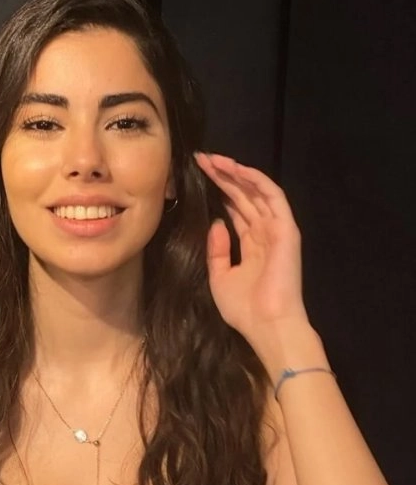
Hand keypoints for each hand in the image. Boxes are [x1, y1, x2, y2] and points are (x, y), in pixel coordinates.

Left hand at [194, 152, 309, 342]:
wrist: (266, 326)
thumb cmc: (244, 309)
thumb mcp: (220, 277)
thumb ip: (217, 250)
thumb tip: (216, 222)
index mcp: (251, 245)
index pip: (236, 209)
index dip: (219, 191)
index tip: (198, 176)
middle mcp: (265, 233)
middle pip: (243, 196)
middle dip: (223, 176)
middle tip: (201, 159)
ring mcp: (277, 230)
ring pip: (256, 191)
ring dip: (236, 173)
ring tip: (213, 159)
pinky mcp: (286, 229)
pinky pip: (273, 197)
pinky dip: (255, 180)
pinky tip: (236, 169)